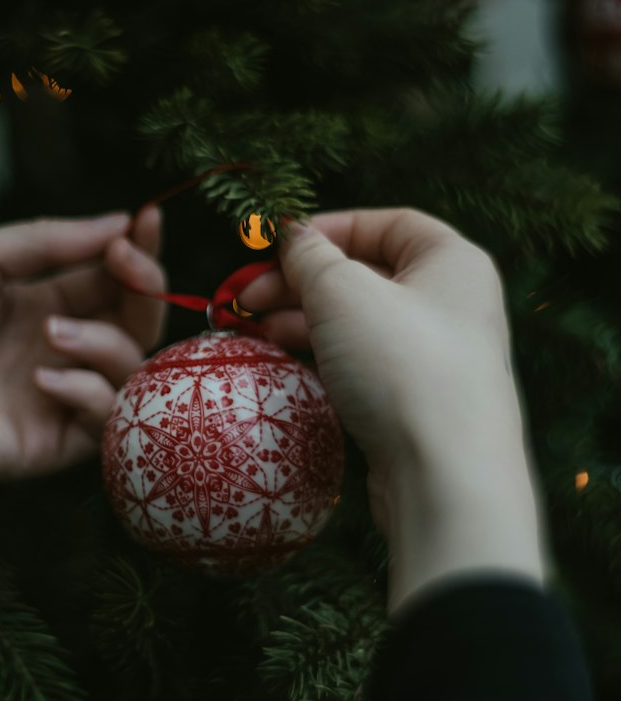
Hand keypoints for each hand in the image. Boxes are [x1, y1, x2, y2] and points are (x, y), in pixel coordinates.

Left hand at [0, 205, 167, 486]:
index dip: (138, 250)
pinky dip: (89, 392)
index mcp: (41, 301)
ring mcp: (58, 397)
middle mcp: (58, 348)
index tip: (146, 219)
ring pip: (132, 369)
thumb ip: (47, 241)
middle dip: (144, 287)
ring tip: (52, 333)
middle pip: (137, 322)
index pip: (113, 278)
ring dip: (106, 341)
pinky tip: (42, 379)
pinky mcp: (52, 443)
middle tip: (124, 264)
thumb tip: (119, 222)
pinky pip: (107, 421)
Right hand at [236, 207, 525, 542]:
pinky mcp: (419, 405)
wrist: (446, 477)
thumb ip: (310, 256)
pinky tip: (286, 363)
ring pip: (359, 323)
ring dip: (303, 320)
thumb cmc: (401, 365)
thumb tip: (292, 236)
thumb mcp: (342, 292)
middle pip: (366, 274)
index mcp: (452, 261)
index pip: (387, 223)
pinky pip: (364, 364)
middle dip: (300, 282)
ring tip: (254, 331)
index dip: (328, 228)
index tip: (277, 246)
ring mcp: (438, 358)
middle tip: (246, 298)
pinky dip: (324, 356)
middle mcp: (453, 304)